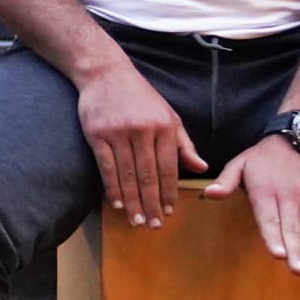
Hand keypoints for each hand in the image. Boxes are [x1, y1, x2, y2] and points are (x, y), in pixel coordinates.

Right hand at [75, 56, 205, 228]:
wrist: (106, 73)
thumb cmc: (140, 96)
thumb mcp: (168, 115)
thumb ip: (184, 144)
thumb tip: (201, 168)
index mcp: (164, 127)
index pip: (169, 167)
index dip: (169, 192)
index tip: (170, 212)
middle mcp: (143, 131)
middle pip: (148, 175)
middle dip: (152, 203)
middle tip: (154, 225)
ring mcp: (119, 133)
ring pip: (128, 175)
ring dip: (133, 201)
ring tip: (138, 221)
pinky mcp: (98, 135)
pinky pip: (107, 167)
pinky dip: (113, 187)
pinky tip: (118, 203)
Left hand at [207, 135, 299, 272]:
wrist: (299, 140)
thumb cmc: (264, 158)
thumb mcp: (240, 163)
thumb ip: (226, 181)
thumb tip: (210, 194)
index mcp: (266, 190)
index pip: (270, 217)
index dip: (274, 237)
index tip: (278, 254)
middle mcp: (288, 196)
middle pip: (291, 227)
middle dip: (295, 251)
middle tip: (296, 270)